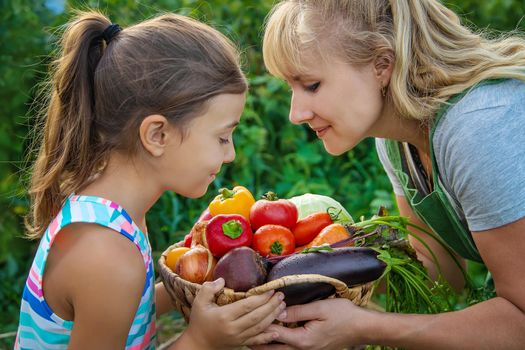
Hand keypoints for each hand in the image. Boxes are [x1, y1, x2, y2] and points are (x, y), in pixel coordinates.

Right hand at [181, 278, 285, 349]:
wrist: (197, 344)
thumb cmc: (199, 321)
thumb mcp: (199, 302)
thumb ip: (208, 288)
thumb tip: (222, 280)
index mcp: (224, 316)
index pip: (247, 306)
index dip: (261, 297)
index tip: (271, 289)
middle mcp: (233, 328)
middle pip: (257, 316)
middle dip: (271, 305)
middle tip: (281, 295)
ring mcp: (238, 338)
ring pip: (260, 328)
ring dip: (273, 316)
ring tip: (282, 306)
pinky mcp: (240, 344)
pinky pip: (256, 340)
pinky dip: (267, 337)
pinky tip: (277, 331)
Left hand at [250, 298, 369, 349]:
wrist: (362, 328)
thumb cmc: (343, 315)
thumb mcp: (320, 308)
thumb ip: (297, 311)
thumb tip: (278, 312)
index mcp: (302, 340)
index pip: (274, 334)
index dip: (260, 325)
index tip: (248, 318)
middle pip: (273, 348)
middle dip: (257, 341)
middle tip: (242, 334)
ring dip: (266, 344)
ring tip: (251, 337)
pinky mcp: (310, 349)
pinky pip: (289, 349)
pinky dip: (278, 343)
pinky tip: (273, 337)